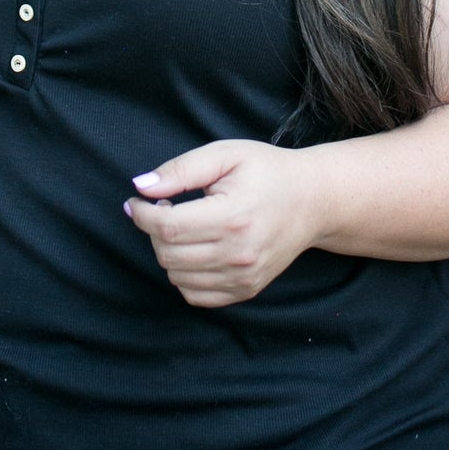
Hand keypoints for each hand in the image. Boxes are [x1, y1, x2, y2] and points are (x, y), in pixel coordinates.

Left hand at [125, 138, 326, 306]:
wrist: (312, 201)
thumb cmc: (267, 171)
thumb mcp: (225, 155)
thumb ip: (182, 169)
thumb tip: (141, 186)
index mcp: (232, 216)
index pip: (167, 227)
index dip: (142, 214)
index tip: (136, 201)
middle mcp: (239, 253)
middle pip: (167, 254)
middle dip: (152, 230)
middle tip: (163, 207)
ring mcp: (244, 276)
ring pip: (177, 276)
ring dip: (167, 251)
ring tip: (181, 226)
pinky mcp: (247, 289)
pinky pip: (196, 295)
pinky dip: (184, 275)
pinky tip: (193, 249)